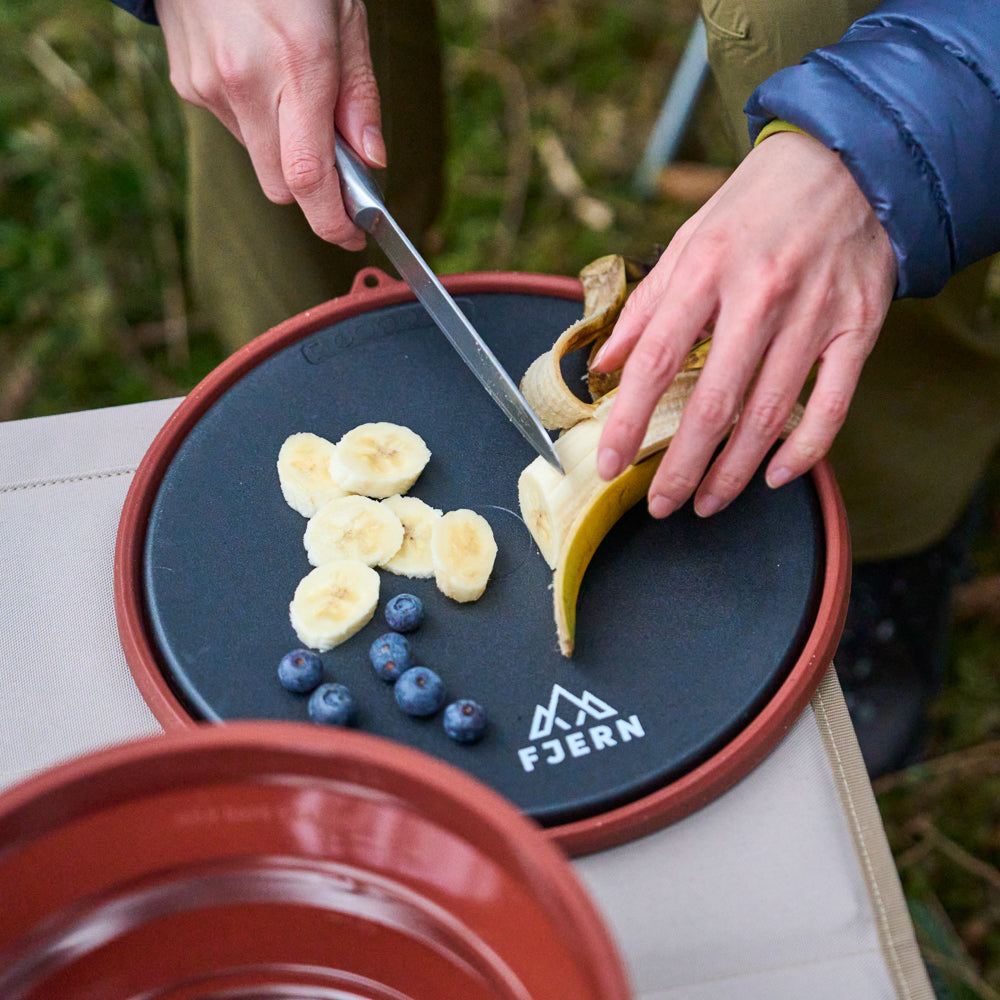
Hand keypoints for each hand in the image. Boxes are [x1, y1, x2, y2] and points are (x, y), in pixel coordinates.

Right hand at [156, 0, 383, 249]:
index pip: (310, 178)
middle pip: (283, 187)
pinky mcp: (188, 84)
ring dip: (284, 149)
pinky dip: (256, 121)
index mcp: (299, 63)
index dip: (334, 222)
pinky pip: (234, 130)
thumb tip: (371, 160)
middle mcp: (248, 81)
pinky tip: (259, 75)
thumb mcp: (345, 16)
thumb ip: (360, 95)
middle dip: (313, 189)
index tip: (354, 235)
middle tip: (337, 163)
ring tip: (292, 91)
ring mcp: (210, 85)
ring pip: (260, 160)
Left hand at [591, 132, 897, 517]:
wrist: (850, 162)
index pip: (655, 363)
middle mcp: (760, 295)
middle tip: (660, 504)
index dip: (627, 423)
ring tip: (706, 502)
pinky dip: (803, 451)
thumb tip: (605, 365)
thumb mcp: (687, 241)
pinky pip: (831, 406)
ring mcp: (814, 314)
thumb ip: (645, 307)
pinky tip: (773, 476)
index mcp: (706, 270)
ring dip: (732, 473)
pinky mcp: (858, 327)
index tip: (609, 464)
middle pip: (713, 406)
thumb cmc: (756, 207)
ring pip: (767, 417)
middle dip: (680, 468)